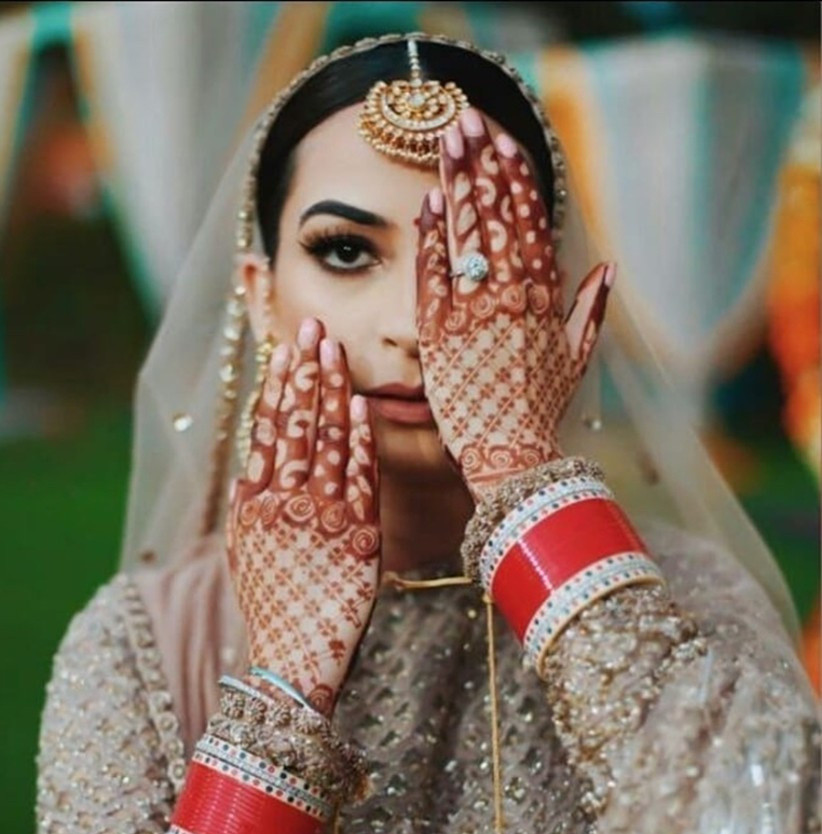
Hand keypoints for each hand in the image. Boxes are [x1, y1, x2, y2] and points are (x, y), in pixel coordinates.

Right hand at [226, 318, 379, 715]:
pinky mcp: (358, 535)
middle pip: (296, 425)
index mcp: (253, 504)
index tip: (287, 347)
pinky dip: (360, 441)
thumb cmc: (272, 604)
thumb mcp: (245, 551)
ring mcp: (322, 517)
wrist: (294, 658)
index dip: (278, 385)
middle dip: (306, 372)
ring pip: (326, 443)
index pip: (267, 430)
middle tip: (313, 327)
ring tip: (335, 350)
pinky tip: (360, 406)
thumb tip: (253, 460)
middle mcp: (285, 503)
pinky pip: (360, 479)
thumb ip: (249, 504)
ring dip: (331, 393)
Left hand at [416, 109, 612, 500]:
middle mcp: (512, 299)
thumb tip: (607, 268)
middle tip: (466, 119)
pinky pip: (435, 279)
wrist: (511, 455)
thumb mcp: (576, 360)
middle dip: (482, 165)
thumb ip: (591, 310)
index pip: (531, 226)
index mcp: (545, 300)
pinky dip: (433, 241)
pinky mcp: (440, 336)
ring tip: (448, 141)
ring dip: (457, 184)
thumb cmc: (542, 410)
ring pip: (468, 238)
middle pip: (497, 219)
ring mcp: (475, 314)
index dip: (516, 180)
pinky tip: (428, 203)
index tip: (504, 141)